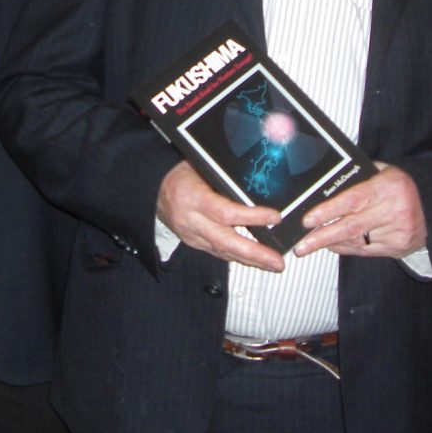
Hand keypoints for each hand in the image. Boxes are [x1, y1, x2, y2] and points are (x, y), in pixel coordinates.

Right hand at [157, 162, 283, 271]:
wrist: (153, 189)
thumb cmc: (180, 174)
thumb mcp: (201, 168)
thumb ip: (224, 181)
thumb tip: (257, 186)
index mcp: (191, 198)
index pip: (224, 212)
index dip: (251, 217)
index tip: (274, 217)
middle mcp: (191, 221)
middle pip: (225, 241)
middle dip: (255, 254)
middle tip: (277, 261)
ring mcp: (191, 235)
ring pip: (223, 252)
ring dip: (250, 260)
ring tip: (273, 264)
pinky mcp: (193, 243)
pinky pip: (217, 252)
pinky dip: (238, 257)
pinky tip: (254, 261)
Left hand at [294, 166, 426, 258]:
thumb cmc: (400, 186)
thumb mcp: (382, 172)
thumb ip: (357, 179)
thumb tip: (326, 190)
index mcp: (387, 187)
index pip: (352, 200)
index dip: (328, 211)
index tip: (308, 220)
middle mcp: (393, 210)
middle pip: (351, 227)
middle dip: (322, 238)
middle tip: (301, 246)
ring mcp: (397, 232)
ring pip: (356, 241)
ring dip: (331, 243)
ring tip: (312, 243)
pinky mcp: (398, 247)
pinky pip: (365, 251)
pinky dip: (346, 248)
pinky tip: (333, 244)